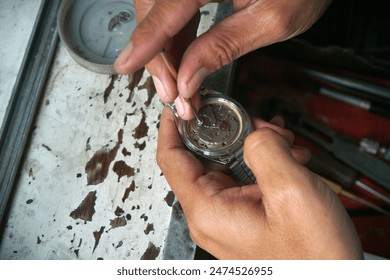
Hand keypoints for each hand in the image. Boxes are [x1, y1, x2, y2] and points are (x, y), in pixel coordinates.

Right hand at [115, 0, 331, 118]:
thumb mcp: (272, 19)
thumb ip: (224, 46)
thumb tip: (189, 77)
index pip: (164, 12)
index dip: (144, 44)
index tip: (125, 66)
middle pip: (154, 11)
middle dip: (157, 56)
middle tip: (172, 93)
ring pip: (160, 13)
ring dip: (165, 51)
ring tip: (178, 86)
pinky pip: (175, 9)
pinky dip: (176, 38)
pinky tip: (184, 61)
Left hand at [157, 107, 362, 258]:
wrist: (333, 279)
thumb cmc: (312, 256)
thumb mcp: (291, 191)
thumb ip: (264, 149)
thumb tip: (255, 132)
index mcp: (208, 210)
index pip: (171, 158)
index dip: (172, 126)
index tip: (178, 104)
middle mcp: (211, 213)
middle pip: (204, 155)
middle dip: (234, 132)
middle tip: (261, 123)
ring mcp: (227, 214)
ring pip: (229, 162)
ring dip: (257, 146)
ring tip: (285, 143)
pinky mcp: (244, 214)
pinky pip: (244, 176)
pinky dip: (264, 161)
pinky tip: (288, 157)